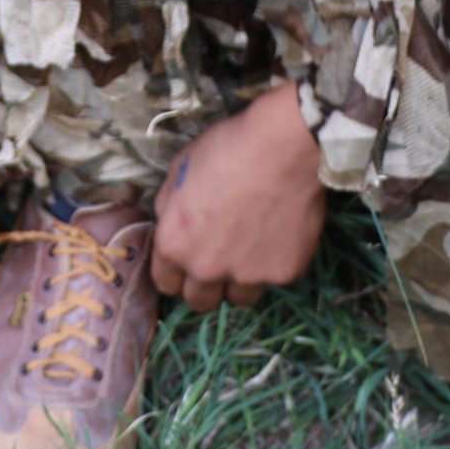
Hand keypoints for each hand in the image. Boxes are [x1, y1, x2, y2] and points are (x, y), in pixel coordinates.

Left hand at [150, 81, 324, 310]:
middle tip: (220, 260)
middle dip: (206, 286)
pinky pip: (275, 278)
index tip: (187, 262)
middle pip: (200, 301)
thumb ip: (169, 206)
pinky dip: (275, 262)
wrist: (283, 146)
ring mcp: (248, 275)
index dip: (175, 273)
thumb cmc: (226, 150)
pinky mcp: (284, 273)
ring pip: (240, 297)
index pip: (165, 283)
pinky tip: (281, 232)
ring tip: (253, 248)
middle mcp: (207, 269)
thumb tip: (169, 221)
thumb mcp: (179, 169)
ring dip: (241, 280)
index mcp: (174, 245)